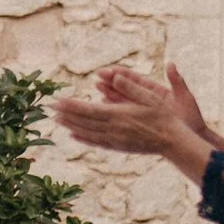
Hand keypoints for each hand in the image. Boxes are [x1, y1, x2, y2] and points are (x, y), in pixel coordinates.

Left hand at [53, 71, 190, 159]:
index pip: (89, 109)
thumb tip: (115, 76)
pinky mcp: (118, 147)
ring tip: (57, 120)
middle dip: (66, 114)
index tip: (58, 100)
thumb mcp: (150, 97)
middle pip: (84, 121)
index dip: (72, 105)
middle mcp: (114, 129)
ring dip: (71, 126)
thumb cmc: (164, 116)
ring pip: (88, 133)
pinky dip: (83, 139)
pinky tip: (74, 136)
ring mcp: (115, 140)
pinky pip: (97, 143)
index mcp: (119, 115)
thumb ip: (131, 87)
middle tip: (50, 108)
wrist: (173, 141)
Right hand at [101, 64, 213, 145]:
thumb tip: (170, 64)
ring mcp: (144, 110)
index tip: (110, 70)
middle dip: (112, 82)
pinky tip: (104, 105)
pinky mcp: (141, 120)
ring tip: (97, 88)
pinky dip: (114, 108)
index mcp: (157, 91)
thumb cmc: (191, 119)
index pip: (137, 80)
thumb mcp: (185, 98)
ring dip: (110, 93)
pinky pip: (125, 112)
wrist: (193, 138)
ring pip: (124, 99)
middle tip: (98, 77)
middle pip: (127, 88)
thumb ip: (177, 81)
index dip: (123, 74)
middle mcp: (149, 99)